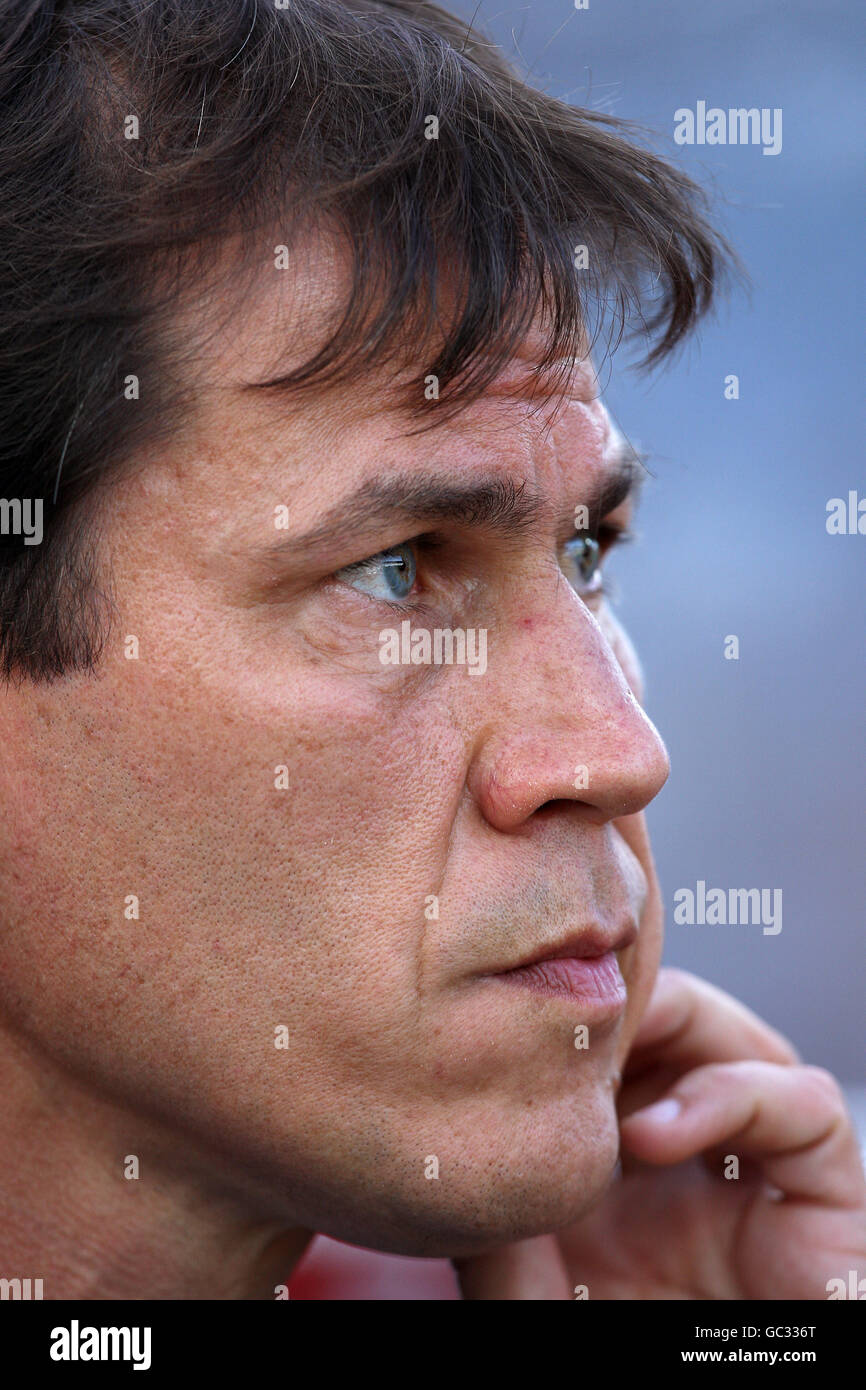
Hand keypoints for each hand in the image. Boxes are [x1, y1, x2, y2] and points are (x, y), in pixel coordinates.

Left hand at [454, 968, 865, 1298]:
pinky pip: (804, 1102)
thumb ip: (494, 1218)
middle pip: (678, 1019)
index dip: (576, 1010)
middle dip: (623, 1002)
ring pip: (741, 1034)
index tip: (514, 996)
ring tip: (602, 1075)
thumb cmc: (623, 1351)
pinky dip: (732, 1093)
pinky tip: (654, 1133)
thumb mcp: (532, 1290)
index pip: (616, 1042)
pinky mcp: (828, 1188)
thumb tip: (449, 1131)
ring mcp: (764, 1163)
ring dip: (673, 1028)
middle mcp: (700, 1148)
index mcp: (629, 1159)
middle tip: (565, 1014)